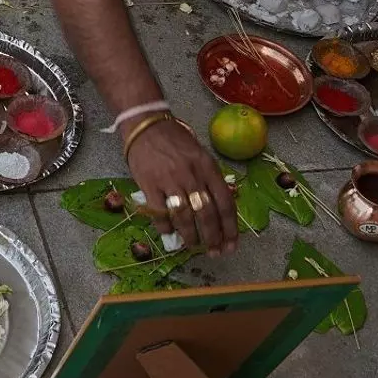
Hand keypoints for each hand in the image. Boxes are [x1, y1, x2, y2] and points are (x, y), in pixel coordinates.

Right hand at [125, 119, 237, 256]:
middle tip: (214, 252)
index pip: (225, 203)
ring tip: (192, 245)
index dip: (230, 228)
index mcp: (208, 167)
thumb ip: (210, 180)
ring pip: (185, 216)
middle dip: (213, 237)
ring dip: (190, 236)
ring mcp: (170, 180)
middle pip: (207, 214)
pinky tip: (170, 233)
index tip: (231, 244)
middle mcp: (192, 175)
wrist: (146, 125)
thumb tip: (218, 210)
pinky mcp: (149, 184)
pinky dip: (166, 227)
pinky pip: (160, 212)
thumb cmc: (175, 141)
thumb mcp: (201, 155)